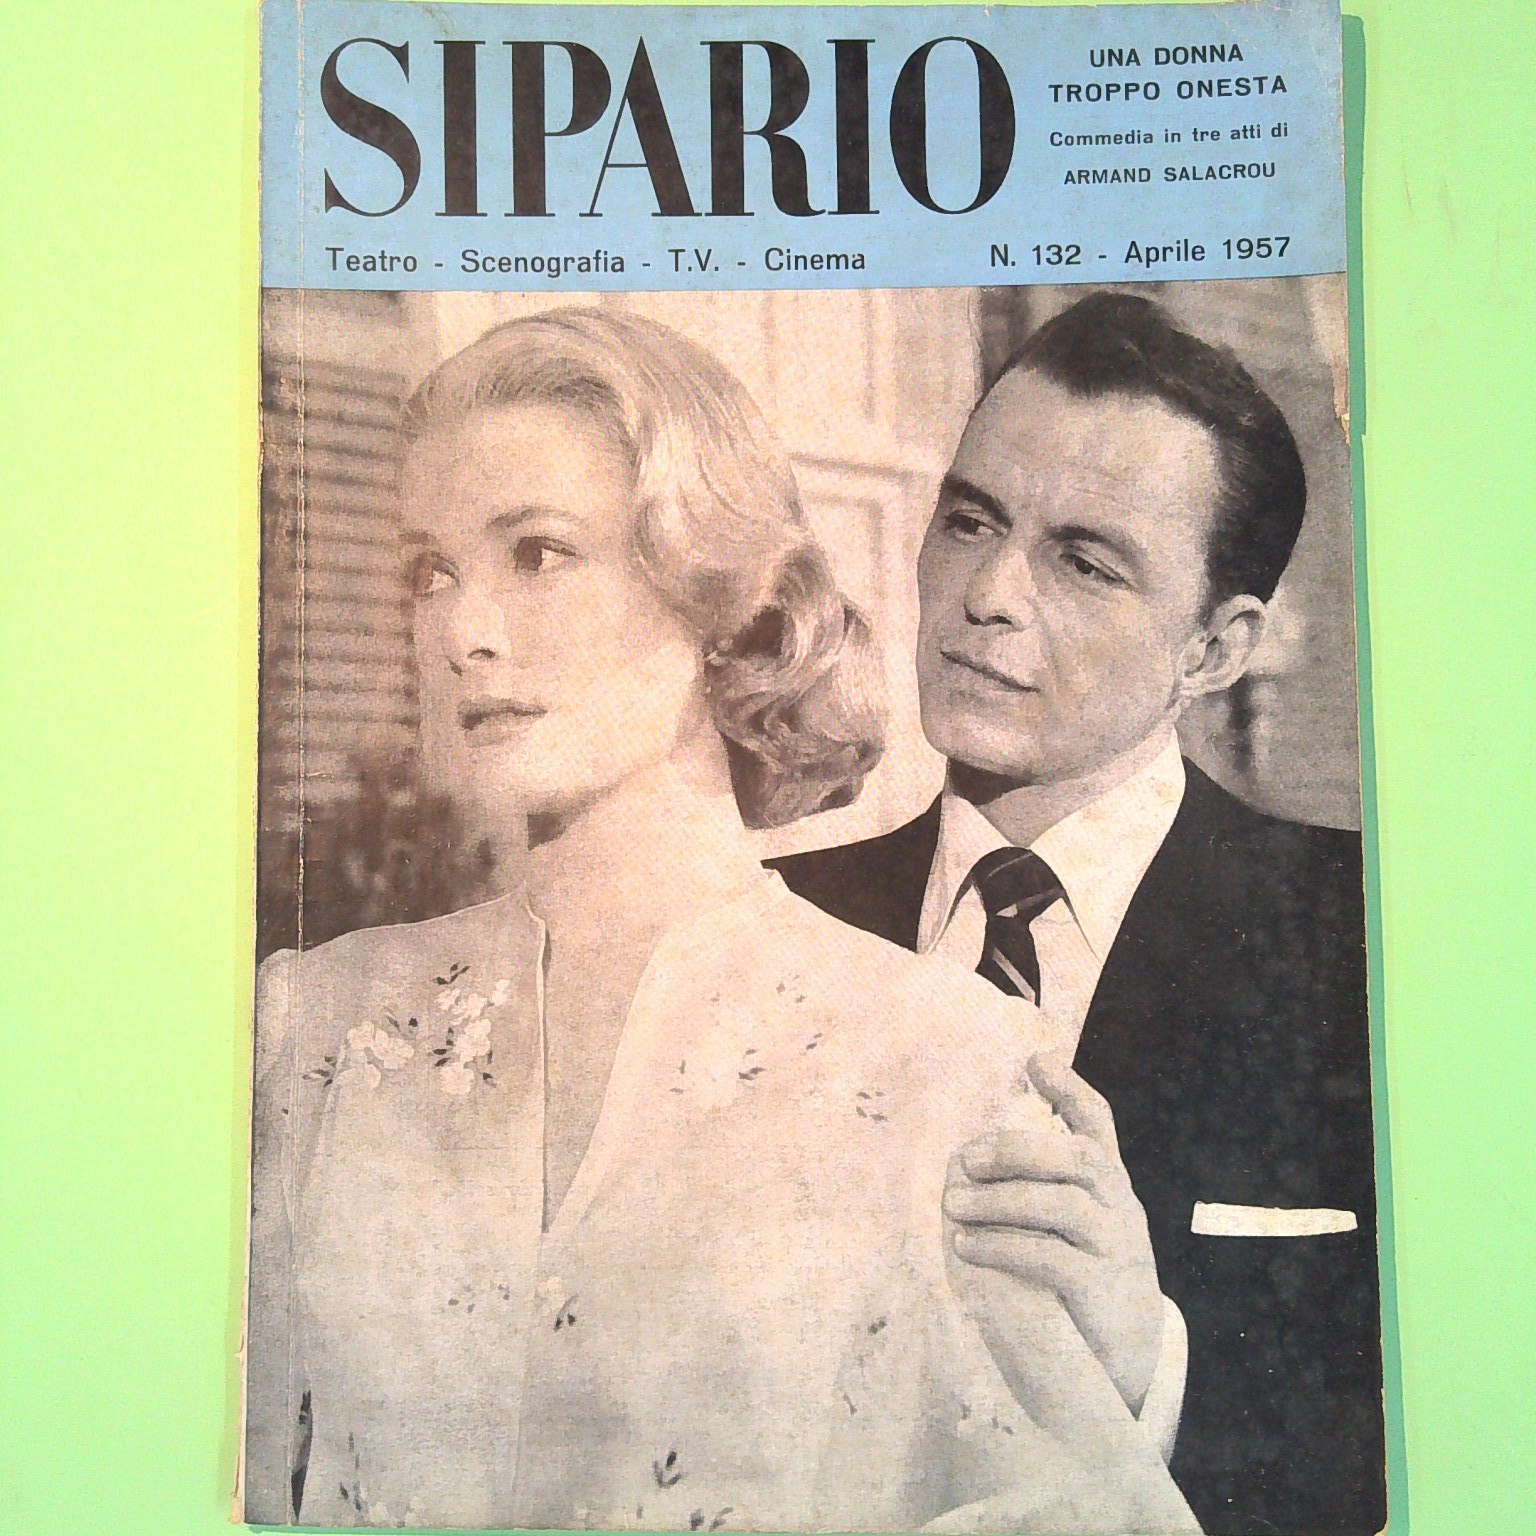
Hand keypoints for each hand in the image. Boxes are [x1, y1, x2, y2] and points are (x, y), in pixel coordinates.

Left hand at [943, 1051, 1163, 1416]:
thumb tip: (965, 1154)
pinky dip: (1003, 1247)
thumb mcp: (1071, 1223)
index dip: (1070, 1089)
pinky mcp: (1101, 1290)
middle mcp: (1119, 1206)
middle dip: (1019, 1149)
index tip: (1037, 1060)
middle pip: (1080, 1157)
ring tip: (953, 1206)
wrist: (1125, 1357)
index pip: (1098, 1123)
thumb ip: (1038, 1185)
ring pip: (1063, 1205)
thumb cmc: (1084, 1275)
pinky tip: (966, 1246)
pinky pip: (1051, 1258)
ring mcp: (1117, 1248)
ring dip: (1001, 1200)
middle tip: (966, 1159)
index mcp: (1108, 1182)